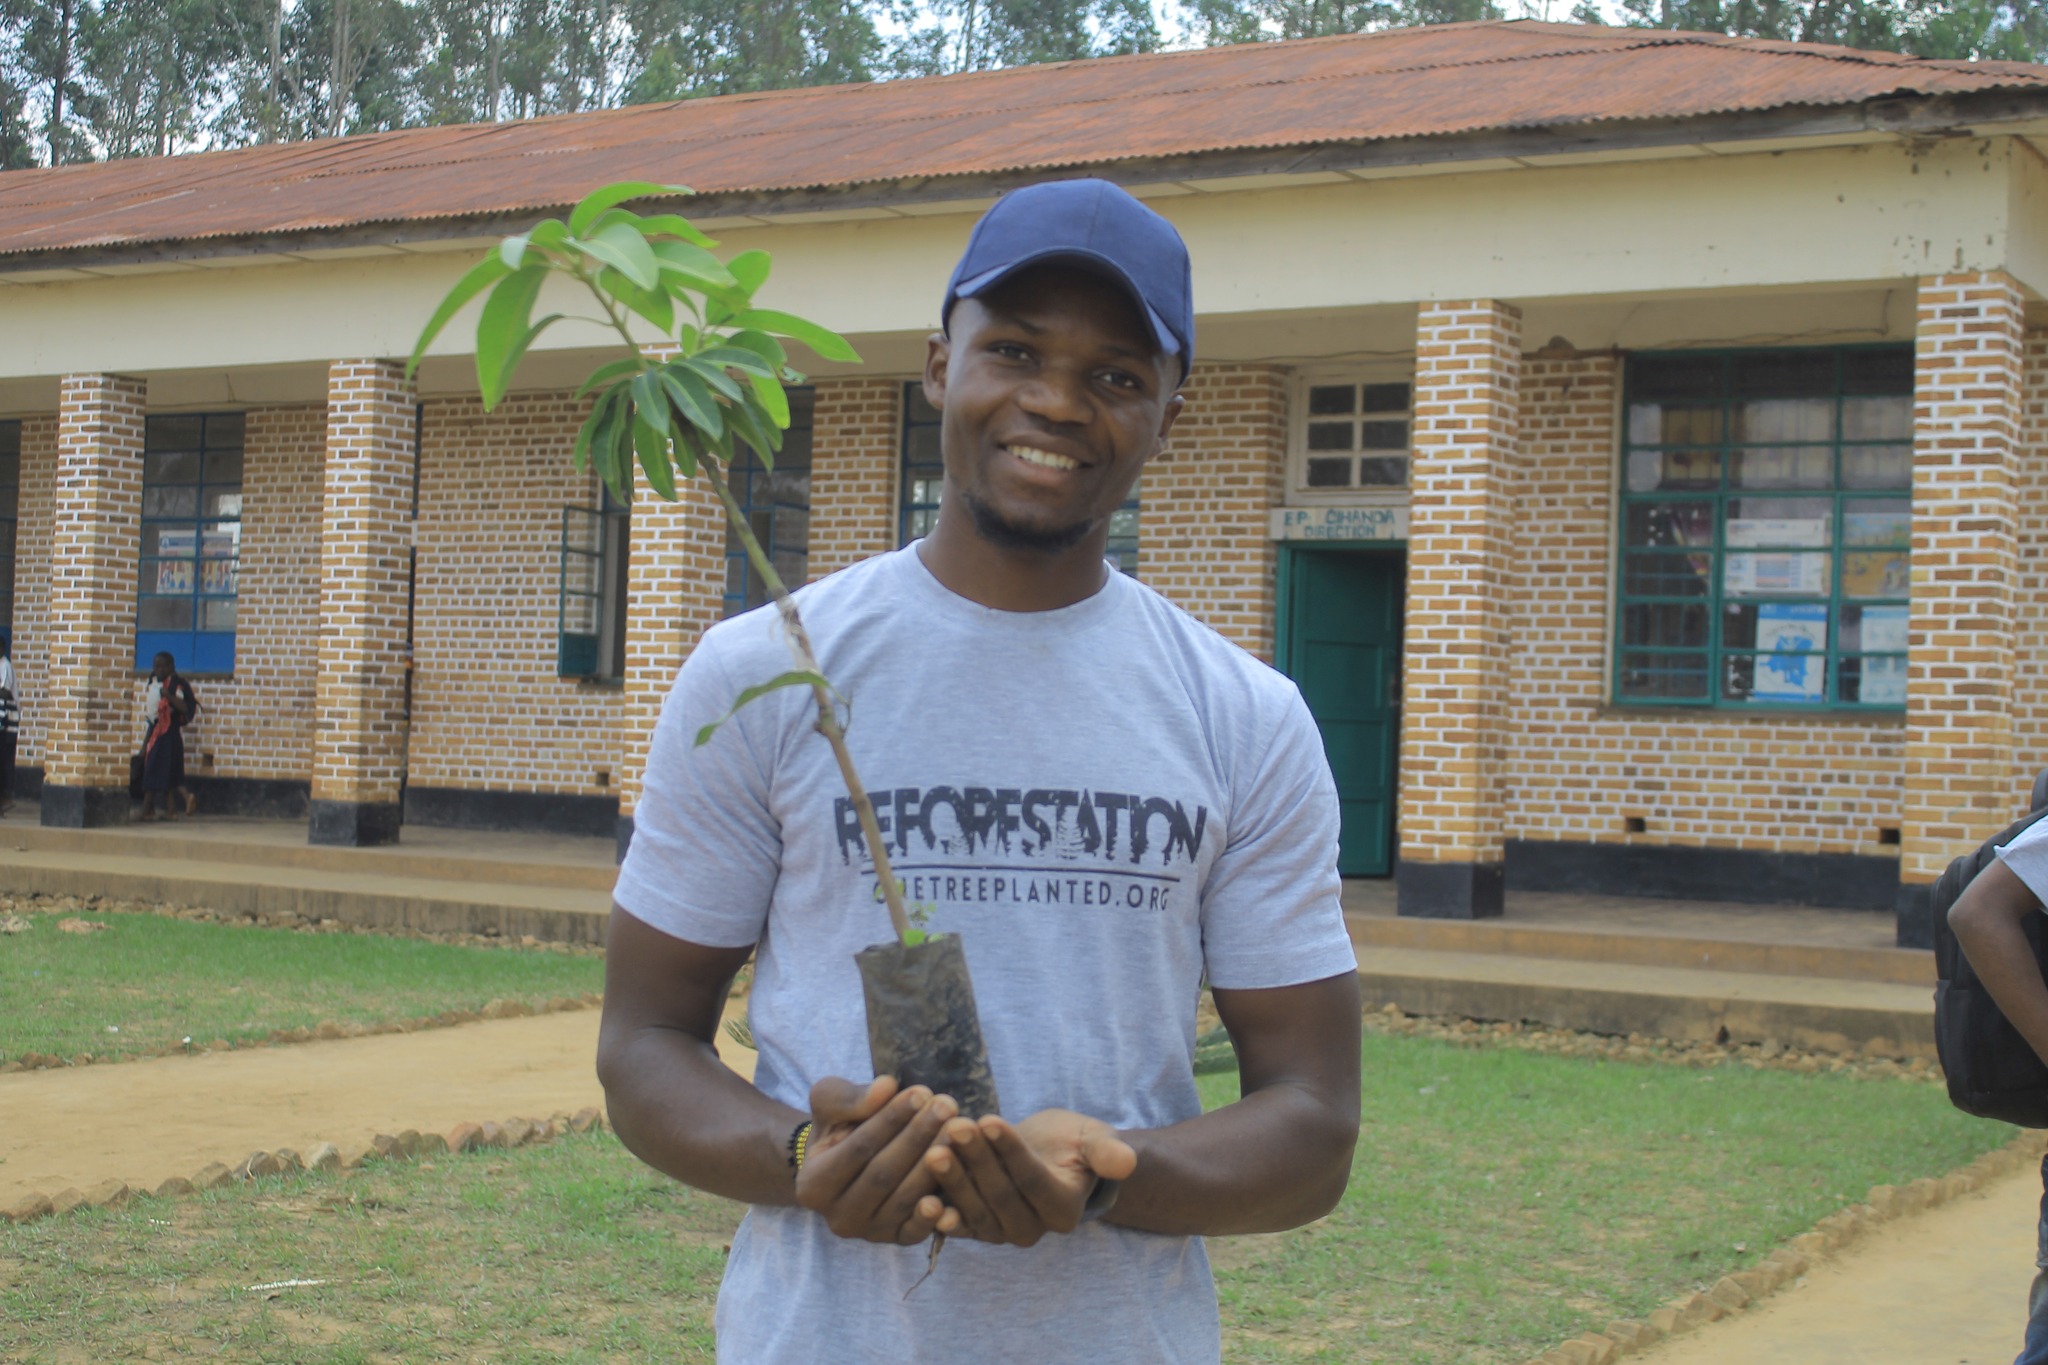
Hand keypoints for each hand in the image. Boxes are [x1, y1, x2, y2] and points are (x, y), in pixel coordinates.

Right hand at [794, 1076, 958, 1244]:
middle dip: (918, 1137)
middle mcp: (837, 1219)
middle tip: (947, 1106)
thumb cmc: (839, 1127)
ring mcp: (868, 1234)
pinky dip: (938, 1212)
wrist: (849, 1162)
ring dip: (936, 1163)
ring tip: (958, 1129)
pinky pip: (920, 1228)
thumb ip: (850, 1098)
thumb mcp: (831, 1103)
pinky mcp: (897, 1240)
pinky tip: (956, 1184)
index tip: (920, 1092)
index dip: (891, 1120)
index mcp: (813, 1187)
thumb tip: (885, 1088)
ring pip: (904, 1199)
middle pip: (884, 1175)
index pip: (858, 1148)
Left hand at [920, 1108, 1136, 1246]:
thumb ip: (1106, 1152)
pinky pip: (956, 1222)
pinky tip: (921, 1195)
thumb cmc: (1072, 1143)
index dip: (1010, 1151)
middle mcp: (1032, 1230)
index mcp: (1063, 1209)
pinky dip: (938, 1211)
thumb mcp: (1092, 1138)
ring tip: (934, 1147)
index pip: (1032, 1179)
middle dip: (976, 1160)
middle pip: (999, 1195)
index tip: (990, 1119)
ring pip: (974, 1208)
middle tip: (955, 1127)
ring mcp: (1000, 1232)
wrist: (1046, 1156)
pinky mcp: (974, 1227)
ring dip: (952, 1179)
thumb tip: (1126, 1161)